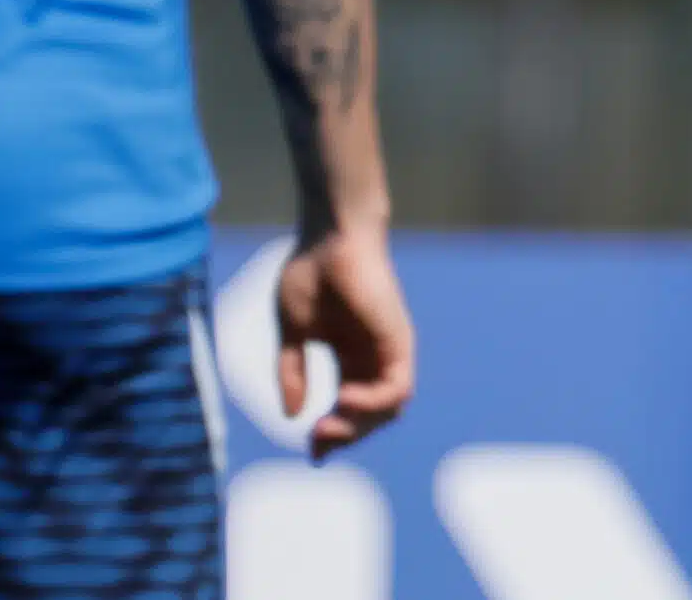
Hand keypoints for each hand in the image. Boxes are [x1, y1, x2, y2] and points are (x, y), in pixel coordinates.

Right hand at [278, 226, 415, 460]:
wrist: (330, 238)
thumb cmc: (311, 274)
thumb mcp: (293, 333)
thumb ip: (292, 373)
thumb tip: (292, 415)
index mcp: (349, 358)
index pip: (348, 409)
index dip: (333, 435)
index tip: (312, 452)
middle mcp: (372, 358)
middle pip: (370, 416)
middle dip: (344, 436)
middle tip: (316, 441)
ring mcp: (387, 350)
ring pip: (389, 409)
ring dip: (359, 427)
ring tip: (328, 426)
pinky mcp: (399, 340)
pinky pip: (398, 387)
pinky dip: (374, 403)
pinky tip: (344, 398)